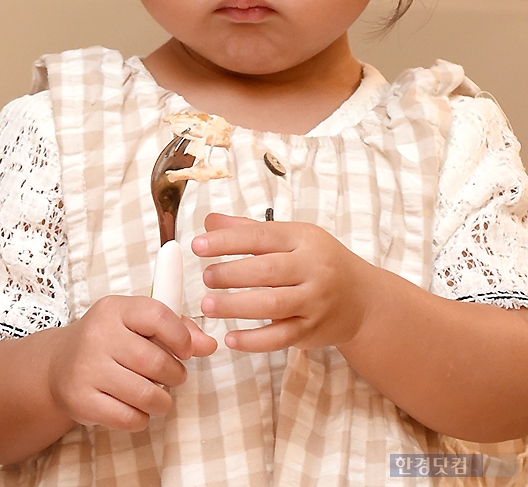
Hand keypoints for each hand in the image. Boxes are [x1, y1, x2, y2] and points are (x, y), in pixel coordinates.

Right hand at [47, 295, 215, 431]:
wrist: (59, 364)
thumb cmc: (110, 340)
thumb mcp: (137, 323)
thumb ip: (177, 329)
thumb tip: (209, 345)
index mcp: (115, 309)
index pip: (158, 315)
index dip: (181, 337)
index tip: (186, 350)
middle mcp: (98, 335)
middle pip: (154, 361)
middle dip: (175, 374)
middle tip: (175, 376)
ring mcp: (88, 369)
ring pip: (145, 394)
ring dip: (163, 401)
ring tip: (161, 396)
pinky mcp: (81, 400)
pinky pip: (127, 417)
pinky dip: (142, 418)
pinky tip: (139, 409)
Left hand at [191, 213, 374, 352]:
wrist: (363, 299)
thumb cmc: (318, 261)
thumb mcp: (291, 237)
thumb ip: (248, 230)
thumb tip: (209, 221)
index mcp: (303, 239)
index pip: (261, 236)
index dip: (227, 240)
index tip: (198, 245)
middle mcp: (313, 268)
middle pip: (267, 271)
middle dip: (231, 274)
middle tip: (205, 278)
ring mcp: (315, 301)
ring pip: (273, 305)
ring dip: (236, 306)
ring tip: (208, 306)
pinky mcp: (313, 330)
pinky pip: (281, 338)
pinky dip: (254, 340)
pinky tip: (230, 338)